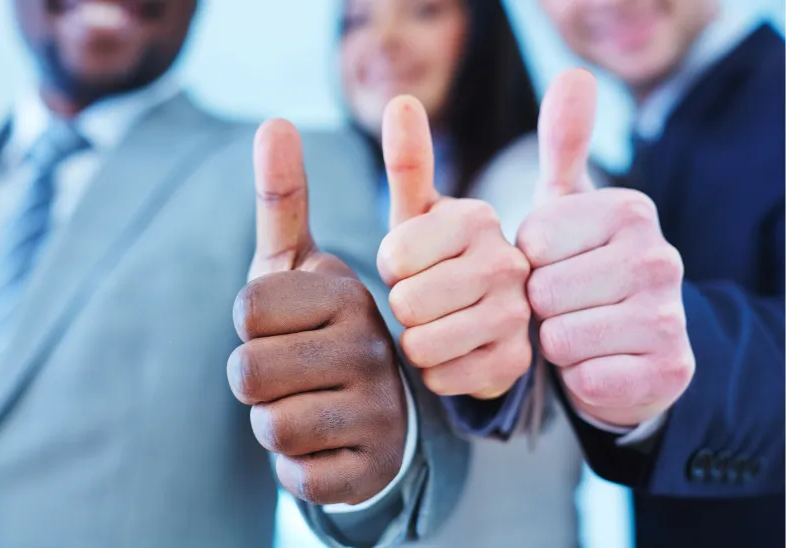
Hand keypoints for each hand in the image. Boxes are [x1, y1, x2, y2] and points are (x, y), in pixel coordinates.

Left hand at [227, 120, 406, 504]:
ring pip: (269, 428)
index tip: (288, 324)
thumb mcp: (302, 268)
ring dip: (274, 423)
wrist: (384, 412)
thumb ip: (285, 198)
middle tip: (297, 371)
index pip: (247, 309)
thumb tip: (274, 120)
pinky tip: (329, 445)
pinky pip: (296, 477)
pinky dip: (297, 466)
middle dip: (256, 379)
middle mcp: (377, 346)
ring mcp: (382, 409)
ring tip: (313, 405)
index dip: (251, 325)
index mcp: (350, 294)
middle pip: (248, 372)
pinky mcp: (375, 467)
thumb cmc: (326, 331)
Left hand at [377, 96, 531, 399]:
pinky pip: (443, 377)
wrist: (495, 326)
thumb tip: (400, 101)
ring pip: (422, 344)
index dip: (391, 269)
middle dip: (403, 308)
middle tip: (426, 302)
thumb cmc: (445, 264)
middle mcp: (508, 260)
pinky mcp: (518, 363)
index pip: (394, 254)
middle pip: (408, 303)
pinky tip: (459, 357)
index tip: (412, 266)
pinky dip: (439, 373)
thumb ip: (410, 161)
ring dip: (418, 343)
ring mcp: (520, 315)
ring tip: (440, 328)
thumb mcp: (424, 215)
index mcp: (478, 217)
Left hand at [518, 69, 694, 426]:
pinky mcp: (669, 372)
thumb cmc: (584, 272)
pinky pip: (584, 379)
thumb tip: (573, 75)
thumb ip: (565, 147)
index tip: (555, 266)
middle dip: (541, 308)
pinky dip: (580, 378)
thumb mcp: (570, 209)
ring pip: (559, 338)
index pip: (533, 243)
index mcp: (629, 211)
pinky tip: (602, 364)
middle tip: (568, 306)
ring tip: (582, 332)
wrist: (632, 349)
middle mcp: (660, 257)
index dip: (529, 264)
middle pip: (543, 293)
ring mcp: (670, 317)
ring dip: (558, 344)